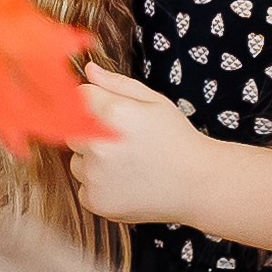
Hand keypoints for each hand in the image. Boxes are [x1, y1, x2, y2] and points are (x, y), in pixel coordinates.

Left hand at [69, 63, 214, 226]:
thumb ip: (117, 84)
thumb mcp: (155, 102)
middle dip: (92, 131)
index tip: (111, 112)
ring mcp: (94, 176)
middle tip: (124, 141)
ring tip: (128, 164)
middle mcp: (98, 145)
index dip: (95, 102)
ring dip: (93, 160)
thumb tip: (89, 70)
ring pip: (77, 160)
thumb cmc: (178, 140)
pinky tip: (126, 182)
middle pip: (73, 128)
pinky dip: (99, 185)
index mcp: (113, 114)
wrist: (198, 184)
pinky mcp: (94, 200)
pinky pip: (83, 186)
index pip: (79, 96)